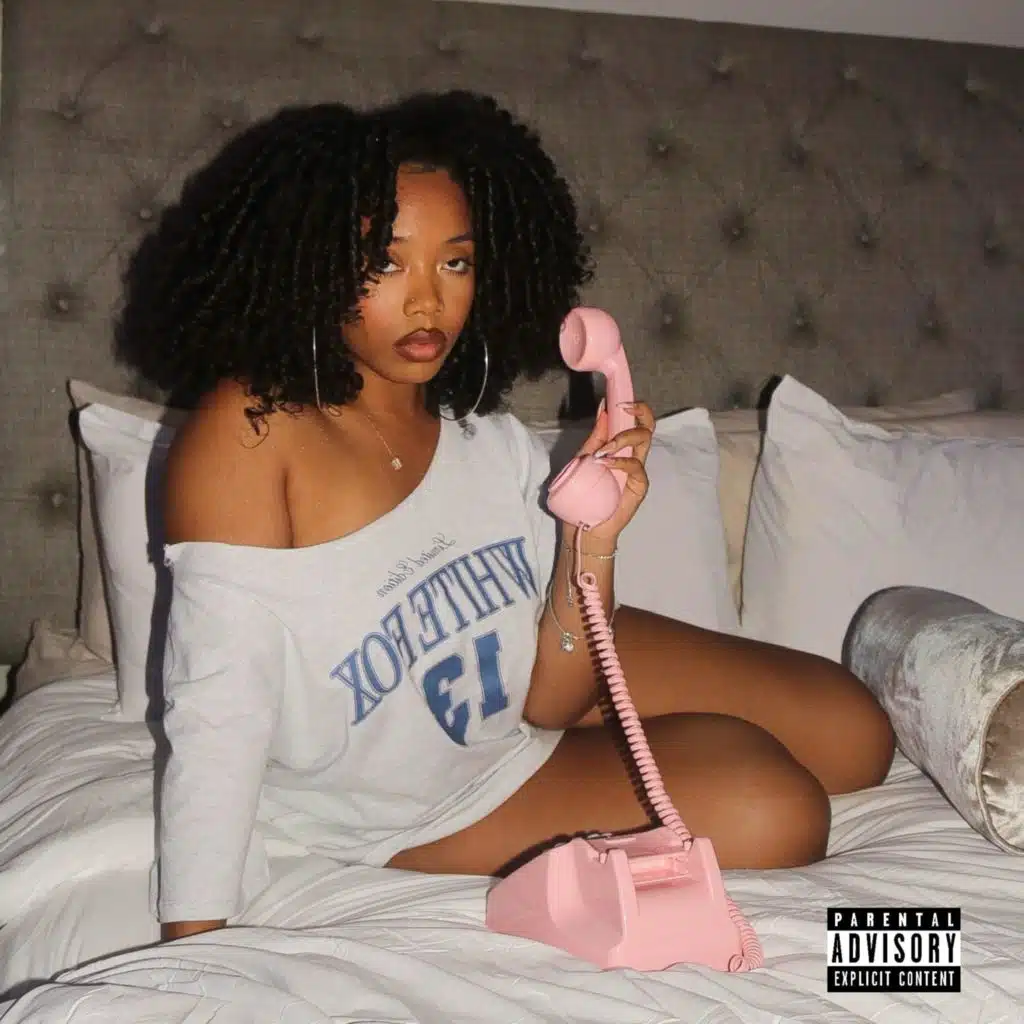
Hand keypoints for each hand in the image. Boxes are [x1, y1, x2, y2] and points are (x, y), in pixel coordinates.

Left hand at [573, 398, 654, 541]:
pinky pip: (637, 468)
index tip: (617, 399)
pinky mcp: (639, 487)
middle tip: (621, 408)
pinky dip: (620, 462)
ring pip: (644, 441)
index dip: (632, 406)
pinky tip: (605, 463)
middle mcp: (632, 455)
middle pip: (647, 426)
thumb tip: (603, 408)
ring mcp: (637, 471)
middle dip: (638, 412)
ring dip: (623, 438)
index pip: (634, 421)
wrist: (584, 527)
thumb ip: (595, 437)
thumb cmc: (583, 495)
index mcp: (620, 447)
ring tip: (603, 450)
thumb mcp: (583, 459)